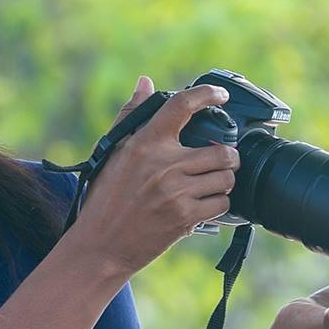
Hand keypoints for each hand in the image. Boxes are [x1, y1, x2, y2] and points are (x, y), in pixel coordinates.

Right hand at [70, 75, 240, 277]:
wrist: (100, 246)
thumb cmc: (104, 199)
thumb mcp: (111, 153)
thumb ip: (130, 115)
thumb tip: (145, 83)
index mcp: (144, 144)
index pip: (182, 106)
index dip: (207, 94)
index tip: (220, 94)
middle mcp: (163, 165)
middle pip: (222, 151)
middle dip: (228, 156)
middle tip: (219, 160)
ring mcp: (176, 193)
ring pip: (227, 178)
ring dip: (224, 180)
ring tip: (209, 184)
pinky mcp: (185, 218)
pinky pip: (222, 203)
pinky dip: (218, 203)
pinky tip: (202, 204)